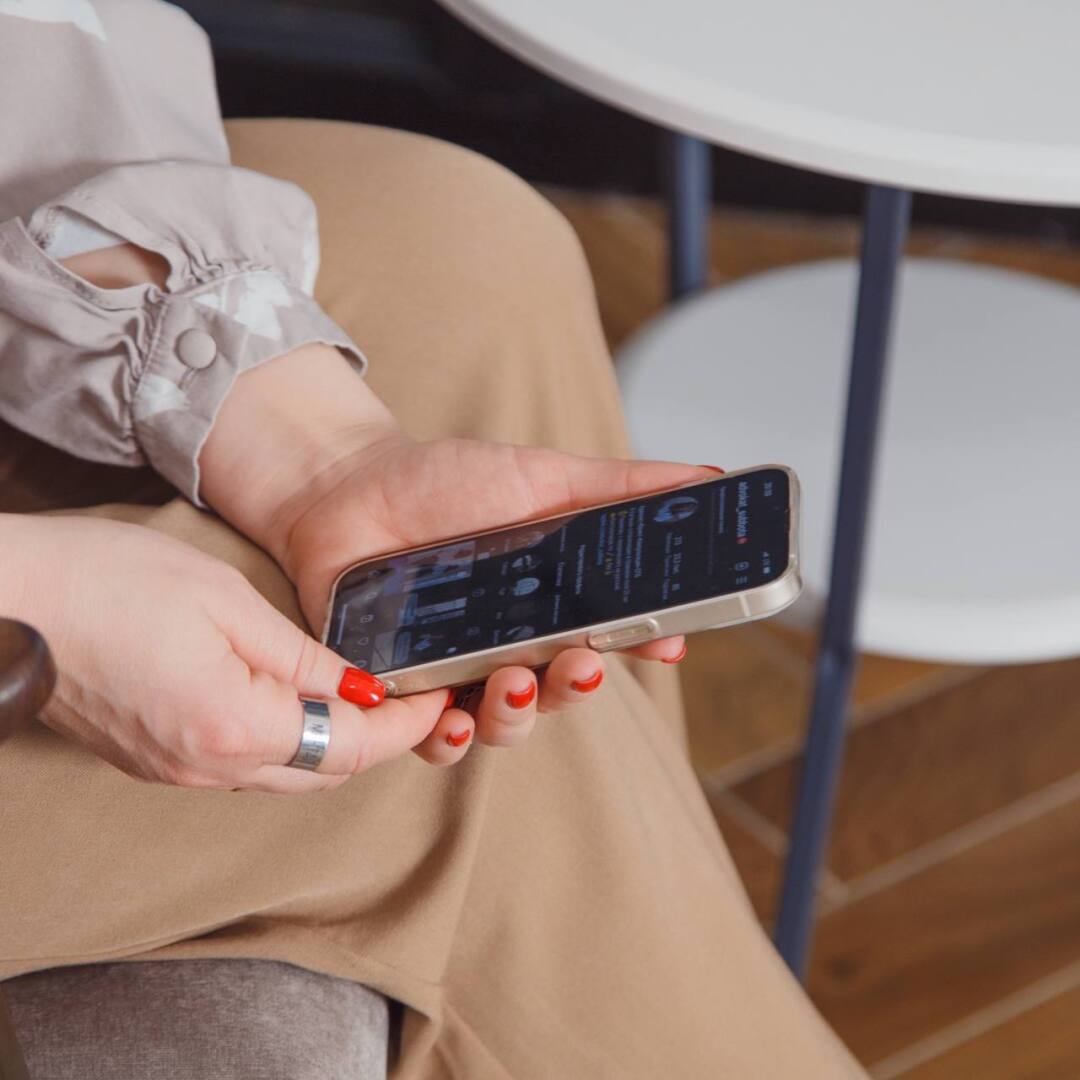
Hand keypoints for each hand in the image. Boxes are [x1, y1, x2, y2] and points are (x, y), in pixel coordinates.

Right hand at [1, 514, 448, 791]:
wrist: (3, 600)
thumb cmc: (107, 581)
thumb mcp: (225, 600)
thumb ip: (303, 654)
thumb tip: (361, 688)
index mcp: (236, 727)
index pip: (352, 746)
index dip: (405, 724)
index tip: (439, 695)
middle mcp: (208, 768)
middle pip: (324, 770)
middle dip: (377, 740)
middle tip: (412, 695)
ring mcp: (175, 772)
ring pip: (285, 772)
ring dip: (333, 743)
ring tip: (365, 695)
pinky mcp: (152, 760)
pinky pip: (241, 766)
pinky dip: (286, 742)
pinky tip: (297, 702)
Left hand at [200, 347, 715, 763]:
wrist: (346, 487)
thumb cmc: (444, 481)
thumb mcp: (541, 475)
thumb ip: (618, 485)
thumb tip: (709, 477)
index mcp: (552, 601)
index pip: (613, 636)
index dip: (645, 645)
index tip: (668, 642)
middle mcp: (513, 644)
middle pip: (560, 691)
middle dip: (576, 688)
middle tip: (580, 663)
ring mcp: (460, 671)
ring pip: (505, 723)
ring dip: (520, 714)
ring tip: (514, 680)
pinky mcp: (404, 691)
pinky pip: (432, 737)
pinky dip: (447, 737)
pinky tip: (451, 716)